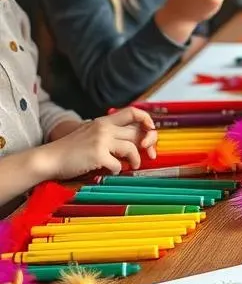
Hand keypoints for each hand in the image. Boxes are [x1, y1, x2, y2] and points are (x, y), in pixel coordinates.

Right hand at [40, 108, 157, 178]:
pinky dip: (119, 170)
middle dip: (148, 145)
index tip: (151, 130)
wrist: (49, 159)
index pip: (133, 112)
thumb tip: (136, 141)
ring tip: (133, 165)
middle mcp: (104, 127)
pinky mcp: (97, 154)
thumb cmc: (71, 150)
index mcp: (104, 121)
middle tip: (149, 155)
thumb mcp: (91, 134)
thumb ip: (110, 134)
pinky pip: (118, 164)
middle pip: (137, 133)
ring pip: (132, 148)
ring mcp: (101, 140)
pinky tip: (113, 171)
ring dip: (136, 159)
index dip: (147, 119)